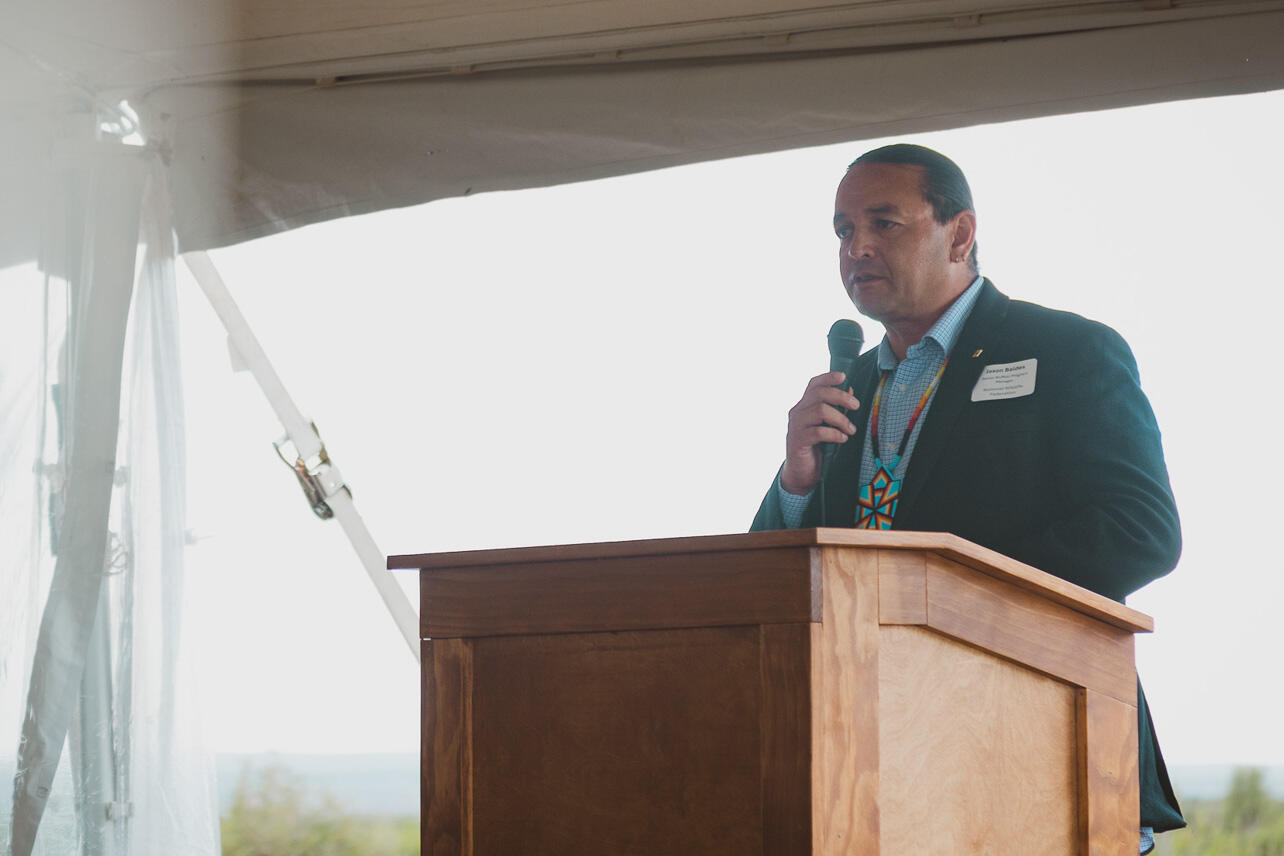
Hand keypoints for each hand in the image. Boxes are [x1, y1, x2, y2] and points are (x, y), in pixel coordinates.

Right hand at [780, 371, 859, 494]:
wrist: (802, 473)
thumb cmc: (817, 448)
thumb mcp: (829, 426)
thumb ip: (836, 409)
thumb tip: (850, 391)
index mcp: (804, 406)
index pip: (813, 384)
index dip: (828, 377)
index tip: (843, 377)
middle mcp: (797, 412)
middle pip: (819, 394)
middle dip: (842, 397)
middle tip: (856, 406)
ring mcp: (796, 426)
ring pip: (820, 410)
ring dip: (841, 419)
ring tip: (850, 430)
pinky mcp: (797, 440)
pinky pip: (818, 431)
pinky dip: (834, 434)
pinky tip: (842, 439)